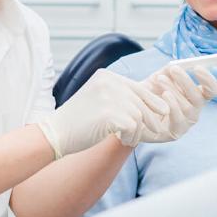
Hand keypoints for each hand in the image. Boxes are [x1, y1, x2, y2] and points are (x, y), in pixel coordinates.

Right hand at [37, 69, 169, 157]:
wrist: (55, 133)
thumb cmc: (78, 121)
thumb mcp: (99, 99)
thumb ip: (121, 97)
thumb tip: (158, 104)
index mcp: (107, 75)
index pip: (139, 87)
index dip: (153, 102)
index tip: (161, 113)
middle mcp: (109, 82)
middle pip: (142, 101)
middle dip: (150, 119)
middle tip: (154, 131)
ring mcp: (109, 96)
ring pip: (140, 115)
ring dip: (138, 131)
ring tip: (130, 139)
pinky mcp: (110, 113)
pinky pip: (134, 126)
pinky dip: (132, 137)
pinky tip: (124, 141)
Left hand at [137, 64, 216, 141]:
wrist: (130, 109)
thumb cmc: (148, 92)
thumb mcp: (159, 77)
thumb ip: (171, 70)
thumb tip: (184, 62)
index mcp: (195, 97)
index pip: (211, 90)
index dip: (208, 79)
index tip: (197, 67)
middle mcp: (194, 111)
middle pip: (199, 98)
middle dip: (187, 81)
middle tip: (173, 68)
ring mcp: (186, 124)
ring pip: (188, 108)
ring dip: (174, 91)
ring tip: (160, 79)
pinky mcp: (174, 134)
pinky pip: (178, 121)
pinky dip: (172, 106)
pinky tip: (163, 96)